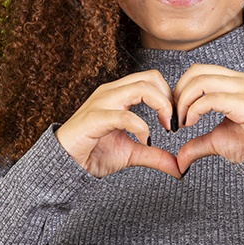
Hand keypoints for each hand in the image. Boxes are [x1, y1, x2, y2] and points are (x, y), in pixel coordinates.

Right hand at [54, 69, 181, 179]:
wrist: (65, 164)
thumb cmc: (94, 152)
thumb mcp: (132, 154)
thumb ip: (155, 156)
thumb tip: (179, 166)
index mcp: (119, 94)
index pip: (152, 78)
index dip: (170, 96)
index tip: (176, 120)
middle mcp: (111, 92)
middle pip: (150, 77)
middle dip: (170, 99)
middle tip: (174, 123)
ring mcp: (102, 102)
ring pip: (141, 88)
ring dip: (161, 106)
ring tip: (165, 127)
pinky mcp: (95, 118)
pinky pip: (125, 115)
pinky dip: (142, 128)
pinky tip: (145, 140)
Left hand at [172, 63, 243, 174]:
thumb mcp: (218, 141)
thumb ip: (197, 144)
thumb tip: (179, 160)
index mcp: (234, 82)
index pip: (199, 71)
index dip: (180, 89)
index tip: (174, 113)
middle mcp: (240, 80)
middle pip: (197, 71)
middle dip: (178, 93)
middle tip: (174, 116)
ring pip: (201, 81)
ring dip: (184, 101)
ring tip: (182, 121)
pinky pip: (212, 99)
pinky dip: (194, 110)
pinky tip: (190, 123)